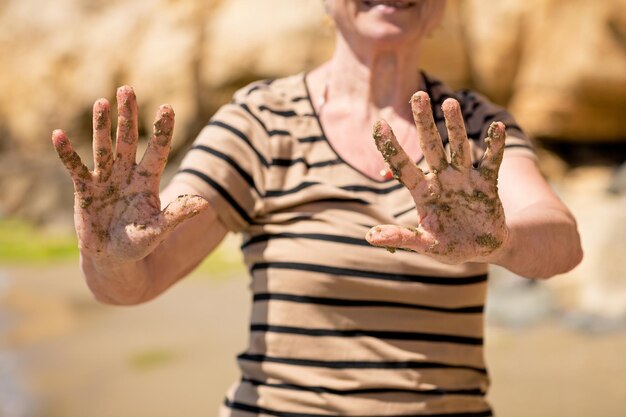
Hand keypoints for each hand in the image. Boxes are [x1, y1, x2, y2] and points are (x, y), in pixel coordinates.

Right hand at [52, 86, 207, 262]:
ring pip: (103, 146)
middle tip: (127, 89)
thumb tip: (204, 203)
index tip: (167, 107)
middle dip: (128, 115)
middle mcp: (126, 173)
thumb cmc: (139, 244)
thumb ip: (178, 214)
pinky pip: (75, 167)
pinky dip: (67, 153)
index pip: (157, 150)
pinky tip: (59, 135)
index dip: (162, 130)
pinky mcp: (85, 189)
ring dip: (101, 125)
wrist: (112, 258)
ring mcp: (105, 179)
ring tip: (101, 102)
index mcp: (147, 180)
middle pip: (128, 138)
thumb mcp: (159, 230)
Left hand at [366, 91, 508, 263]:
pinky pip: (491, 162)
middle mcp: (442, 179)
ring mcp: (465, 179)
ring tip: (449, 103)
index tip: (378, 124)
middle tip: (418, 95)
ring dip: (455, 127)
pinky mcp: (488, 183)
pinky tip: (496, 127)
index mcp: (423, 192)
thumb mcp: (426, 245)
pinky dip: (495, 146)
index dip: (391, 147)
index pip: (403, 166)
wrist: (485, 249)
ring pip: (459, 148)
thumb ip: (401, 237)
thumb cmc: (450, 245)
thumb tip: (369, 236)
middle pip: (431, 146)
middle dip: (424, 122)